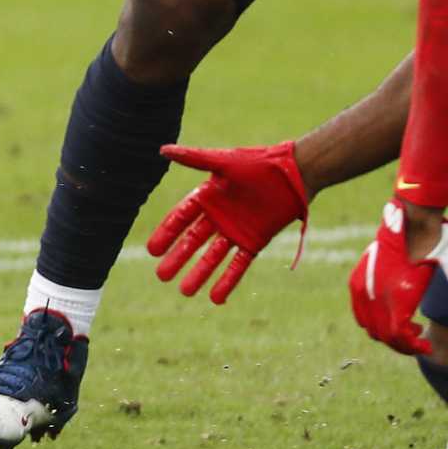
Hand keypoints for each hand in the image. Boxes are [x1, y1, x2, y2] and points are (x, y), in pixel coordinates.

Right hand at [146, 142, 309, 302]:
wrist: (295, 173)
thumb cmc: (258, 163)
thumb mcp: (223, 161)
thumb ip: (193, 159)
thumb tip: (162, 150)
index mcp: (206, 198)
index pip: (180, 219)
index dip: (166, 234)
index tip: (152, 250)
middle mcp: (217, 217)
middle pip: (192, 242)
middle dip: (178, 259)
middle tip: (162, 276)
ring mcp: (235, 231)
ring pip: (212, 257)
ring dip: (199, 274)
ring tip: (185, 292)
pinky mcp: (254, 242)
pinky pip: (238, 265)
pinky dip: (228, 281)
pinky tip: (216, 298)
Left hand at [349, 200, 442, 355]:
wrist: (410, 228)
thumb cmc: (400, 239)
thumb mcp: (383, 259)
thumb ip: (380, 277)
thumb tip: (390, 290)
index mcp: (358, 285)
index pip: (363, 320)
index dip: (381, 330)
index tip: (398, 332)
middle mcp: (364, 295)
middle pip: (374, 331)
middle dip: (394, 341)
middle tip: (412, 338)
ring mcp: (380, 299)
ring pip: (387, 338)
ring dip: (404, 345)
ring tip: (418, 338)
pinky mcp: (399, 302)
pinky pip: (401, 335)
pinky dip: (413, 344)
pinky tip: (424, 342)